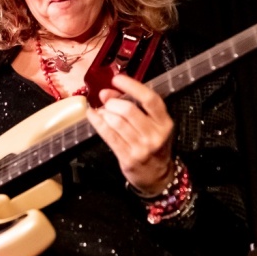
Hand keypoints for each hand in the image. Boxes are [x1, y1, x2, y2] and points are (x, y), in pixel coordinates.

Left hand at [86, 74, 174, 193]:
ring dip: (104, 112)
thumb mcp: (152, 125)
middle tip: (106, 100)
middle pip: (129, 110)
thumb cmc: (154, 145)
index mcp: (164, 123)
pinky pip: (108, 135)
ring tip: (102, 111)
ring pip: (116, 122)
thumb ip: (135, 106)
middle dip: (113, 102)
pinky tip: (92, 115)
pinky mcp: (127, 158)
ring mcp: (141, 148)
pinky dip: (97, 122)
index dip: (132, 86)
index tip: (117, 79)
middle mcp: (155, 135)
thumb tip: (107, 92)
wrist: (157, 177)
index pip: (150, 99)